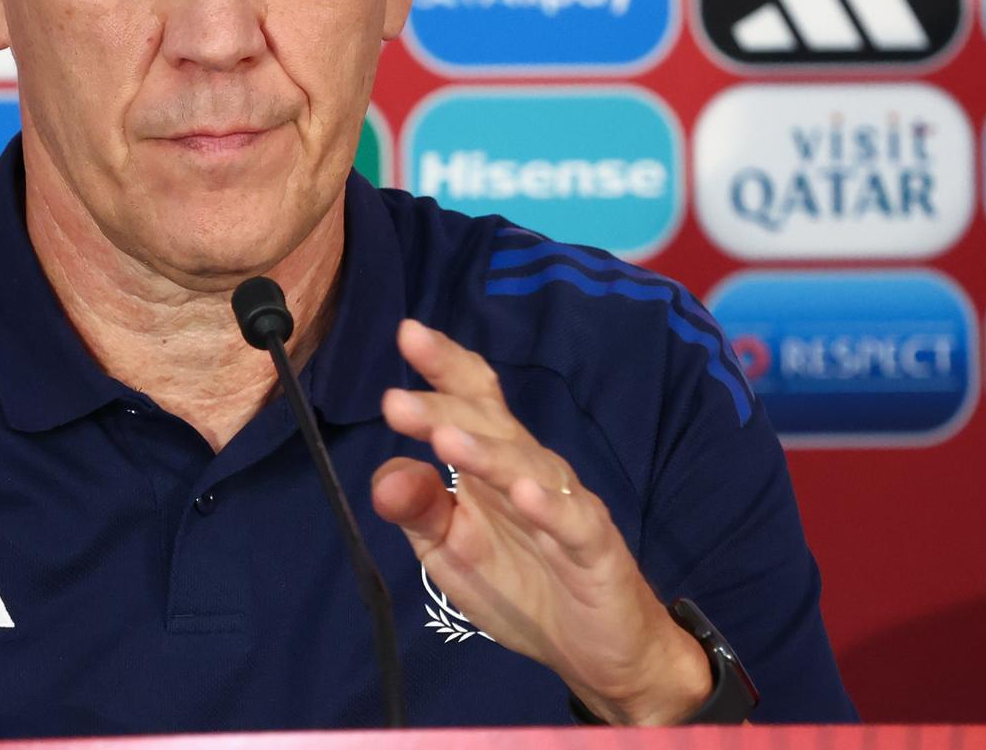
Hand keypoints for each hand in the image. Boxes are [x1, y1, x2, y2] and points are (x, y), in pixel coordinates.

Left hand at [371, 318, 711, 725]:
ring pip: (528, 466)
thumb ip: (419, 511)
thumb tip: (386, 474)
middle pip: (493, 424)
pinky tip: (524, 494)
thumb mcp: (452, 552)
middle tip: (394, 401)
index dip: (444, 367)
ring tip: (445, 438)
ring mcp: (566, 506)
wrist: (599, 652)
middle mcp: (532, 471)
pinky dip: (549, 507)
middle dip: (444, 406)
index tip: (407, 332)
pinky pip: (572, 523)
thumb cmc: (524, 587)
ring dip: (487, 451)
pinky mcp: (595, 548)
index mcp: (494, 465)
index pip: (473, 401)